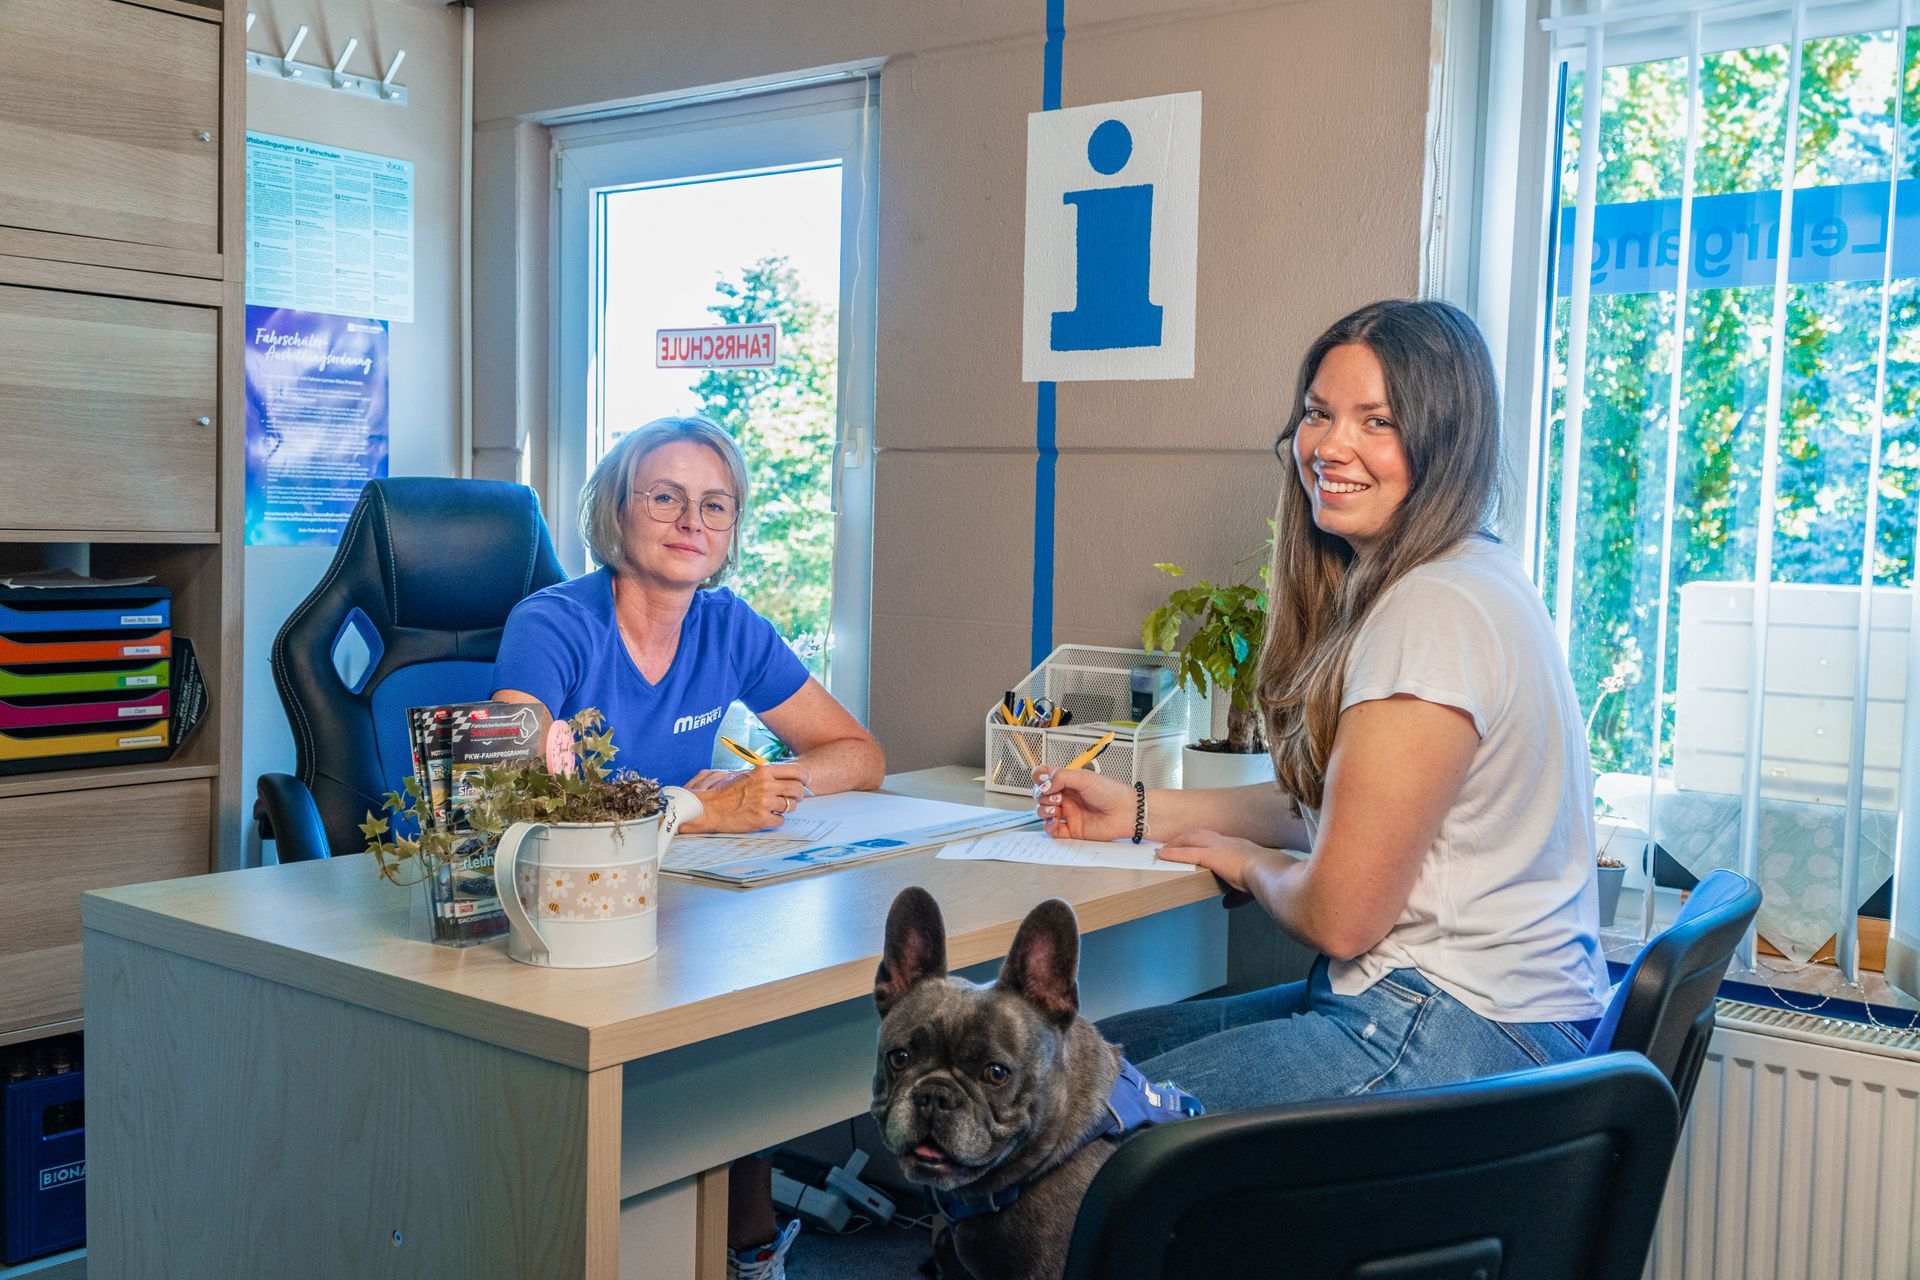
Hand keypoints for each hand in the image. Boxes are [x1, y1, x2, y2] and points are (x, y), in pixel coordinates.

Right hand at [683, 763, 809, 833]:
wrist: (710, 808)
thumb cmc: (727, 792)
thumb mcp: (748, 775)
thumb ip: (768, 775)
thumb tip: (792, 779)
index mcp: (763, 771)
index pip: (797, 771)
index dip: (805, 778)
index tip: (806, 782)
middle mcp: (765, 785)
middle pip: (798, 790)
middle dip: (798, 795)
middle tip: (793, 798)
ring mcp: (764, 803)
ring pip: (791, 806)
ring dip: (785, 808)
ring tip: (772, 807)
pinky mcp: (761, 819)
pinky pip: (780, 820)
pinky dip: (775, 820)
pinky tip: (764, 816)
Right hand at [1032, 766, 1134, 841]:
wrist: (1127, 813)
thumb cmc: (1112, 792)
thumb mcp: (1085, 778)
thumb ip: (1061, 777)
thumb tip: (1043, 784)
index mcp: (1068, 782)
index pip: (1044, 777)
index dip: (1038, 778)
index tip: (1043, 781)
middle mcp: (1066, 797)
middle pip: (1040, 795)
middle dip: (1042, 795)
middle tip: (1057, 796)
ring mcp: (1067, 813)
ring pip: (1043, 812)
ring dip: (1044, 810)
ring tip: (1057, 809)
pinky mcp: (1071, 830)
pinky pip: (1051, 830)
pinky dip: (1048, 826)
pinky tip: (1055, 821)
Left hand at [1156, 830, 1267, 895]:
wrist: (1269, 872)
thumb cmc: (1267, 878)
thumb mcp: (1251, 887)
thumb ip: (1237, 896)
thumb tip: (1227, 905)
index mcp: (1240, 846)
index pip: (1217, 840)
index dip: (1204, 841)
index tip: (1196, 844)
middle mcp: (1227, 842)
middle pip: (1200, 833)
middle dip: (1185, 837)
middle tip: (1172, 843)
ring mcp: (1218, 846)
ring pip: (1190, 839)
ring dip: (1175, 843)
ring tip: (1163, 849)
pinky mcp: (1209, 855)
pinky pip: (1185, 852)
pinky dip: (1172, 853)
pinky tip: (1161, 855)